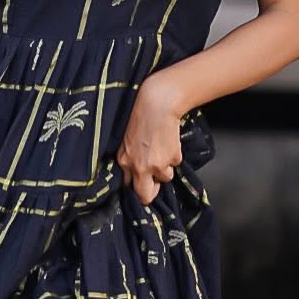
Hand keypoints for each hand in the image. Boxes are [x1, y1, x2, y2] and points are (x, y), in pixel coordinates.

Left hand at [116, 74, 186, 206]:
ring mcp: (156, 165)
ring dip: (166, 168)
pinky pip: (175, 164)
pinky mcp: (172, 158)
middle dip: (151, 192)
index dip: (136, 186)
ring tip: (162, 149)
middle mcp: (138, 167)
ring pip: (165, 178)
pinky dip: (174, 156)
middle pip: (145, 196)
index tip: (141, 185)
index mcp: (124, 161)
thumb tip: (137, 174)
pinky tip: (169, 142)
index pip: (128, 187)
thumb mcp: (127, 140)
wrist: (157, 103)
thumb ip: (130, 158)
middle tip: (155, 184)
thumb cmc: (140, 116)